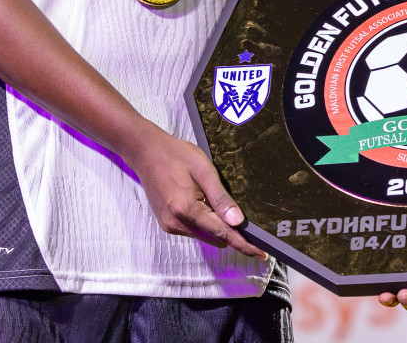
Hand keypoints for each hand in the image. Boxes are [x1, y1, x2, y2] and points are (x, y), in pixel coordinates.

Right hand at [126, 124, 266, 259]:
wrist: (145, 152)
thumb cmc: (175, 155)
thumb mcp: (204, 170)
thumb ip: (220, 197)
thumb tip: (238, 221)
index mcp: (187, 210)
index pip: (222, 234)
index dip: (243, 244)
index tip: (260, 254)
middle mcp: (176, 223)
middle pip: (214, 238)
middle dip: (229, 230)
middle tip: (238, 212)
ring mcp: (170, 225)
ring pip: (204, 235)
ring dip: (214, 224)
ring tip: (208, 195)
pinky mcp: (167, 224)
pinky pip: (192, 230)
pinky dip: (202, 222)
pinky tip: (199, 200)